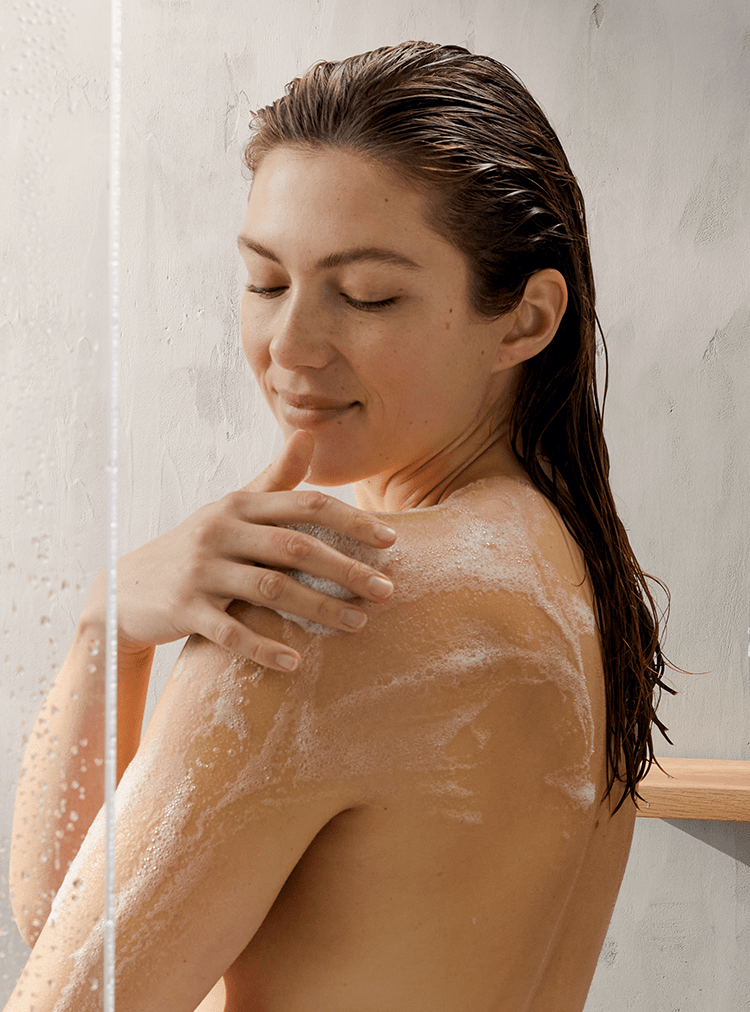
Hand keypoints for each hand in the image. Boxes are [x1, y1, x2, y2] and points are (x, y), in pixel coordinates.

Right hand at [82, 431, 395, 670]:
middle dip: (346, 569)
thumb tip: (309, 434)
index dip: (351, 521)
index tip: (391, 540)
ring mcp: (201, 571)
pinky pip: (231, 632)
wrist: (124, 589)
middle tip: (387, 590)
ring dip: (319, 609)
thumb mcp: (230, 509)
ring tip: (359, 624)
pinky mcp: (184, 609)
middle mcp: (220, 532)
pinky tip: (296, 662)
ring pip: (270, 589)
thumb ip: (273, 479)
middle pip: (295, 548)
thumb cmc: (196, 547)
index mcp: (238, 506)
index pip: (304, 505)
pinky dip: (264, 648)